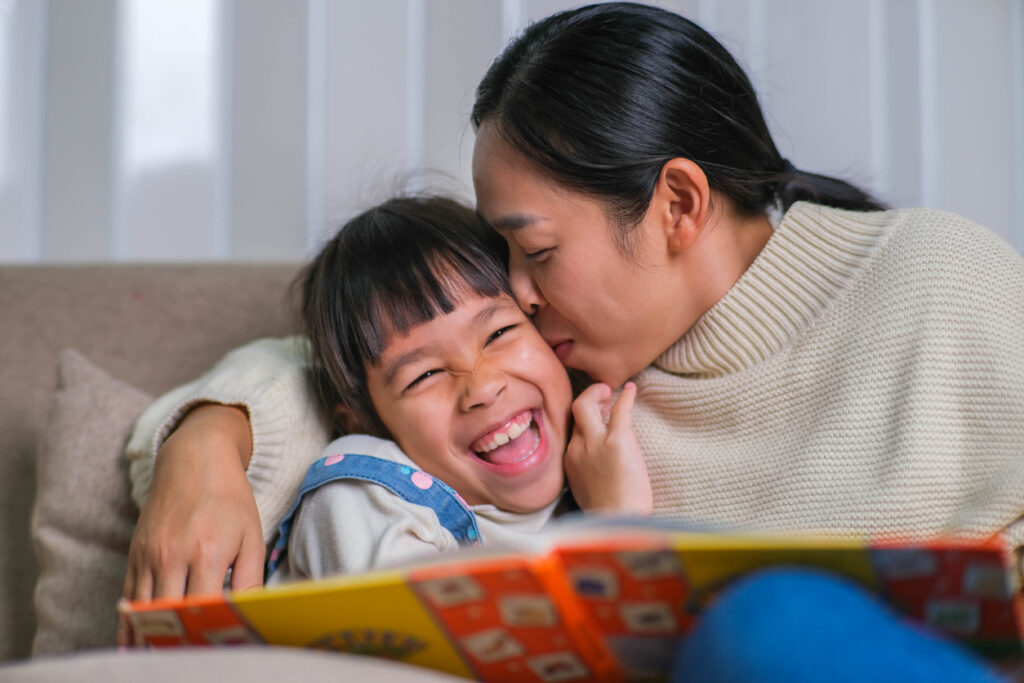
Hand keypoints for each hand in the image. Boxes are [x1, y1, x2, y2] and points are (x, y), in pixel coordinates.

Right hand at [118, 404, 263, 643]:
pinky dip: (129, 625)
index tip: (214, 653)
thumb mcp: (252, 535)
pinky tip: (133, 647)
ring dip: (149, 641)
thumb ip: (252, 579)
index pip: (202, 609)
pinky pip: (128, 598)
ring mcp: (150, 555)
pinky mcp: (135, 554)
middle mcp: (173, 556)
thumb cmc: (231, 499)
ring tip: (160, 664)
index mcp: (208, 552)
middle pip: (168, 615)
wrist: (195, 459)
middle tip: (189, 665)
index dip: (207, 636)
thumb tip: (253, 615)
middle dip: (178, 644)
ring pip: (142, 611)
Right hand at [564, 382, 651, 515]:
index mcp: (570, 459)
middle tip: (601, 394)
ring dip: (599, 393)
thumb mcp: (585, 488)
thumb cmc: (607, 513)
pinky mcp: (617, 441)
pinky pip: (620, 410)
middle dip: (588, 397)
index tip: (595, 413)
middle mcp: (578, 447)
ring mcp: (595, 443)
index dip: (584, 418)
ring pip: (588, 405)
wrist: (616, 523)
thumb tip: (595, 458)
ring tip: (610, 390)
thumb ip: (585, 469)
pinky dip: (626, 397)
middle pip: (576, 411)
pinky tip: (632, 389)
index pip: (573, 428)